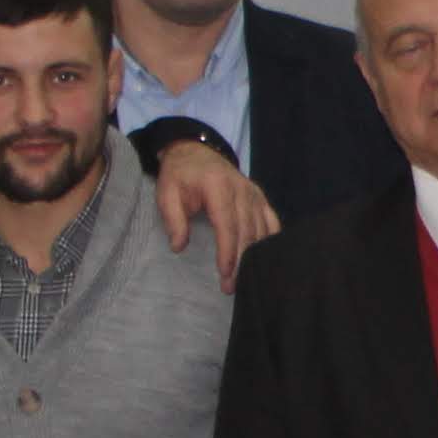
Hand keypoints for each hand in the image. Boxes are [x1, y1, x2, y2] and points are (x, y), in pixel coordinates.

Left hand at [146, 147, 279, 289]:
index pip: (227, 224)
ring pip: (261, 229)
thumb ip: (173, 219)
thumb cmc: (180, 175)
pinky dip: (271, 240)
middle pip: (246, 231)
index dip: (228, 250)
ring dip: (254, 256)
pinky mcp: (260, 197)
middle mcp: (242, 190)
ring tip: (246, 279)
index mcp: (218, 187)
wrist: (195, 151)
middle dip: (240, 261)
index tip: (225, 273)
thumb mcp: (166, 193)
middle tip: (231, 287)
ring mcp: (254, 193)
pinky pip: (271, 221)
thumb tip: (179, 247)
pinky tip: (267, 258)